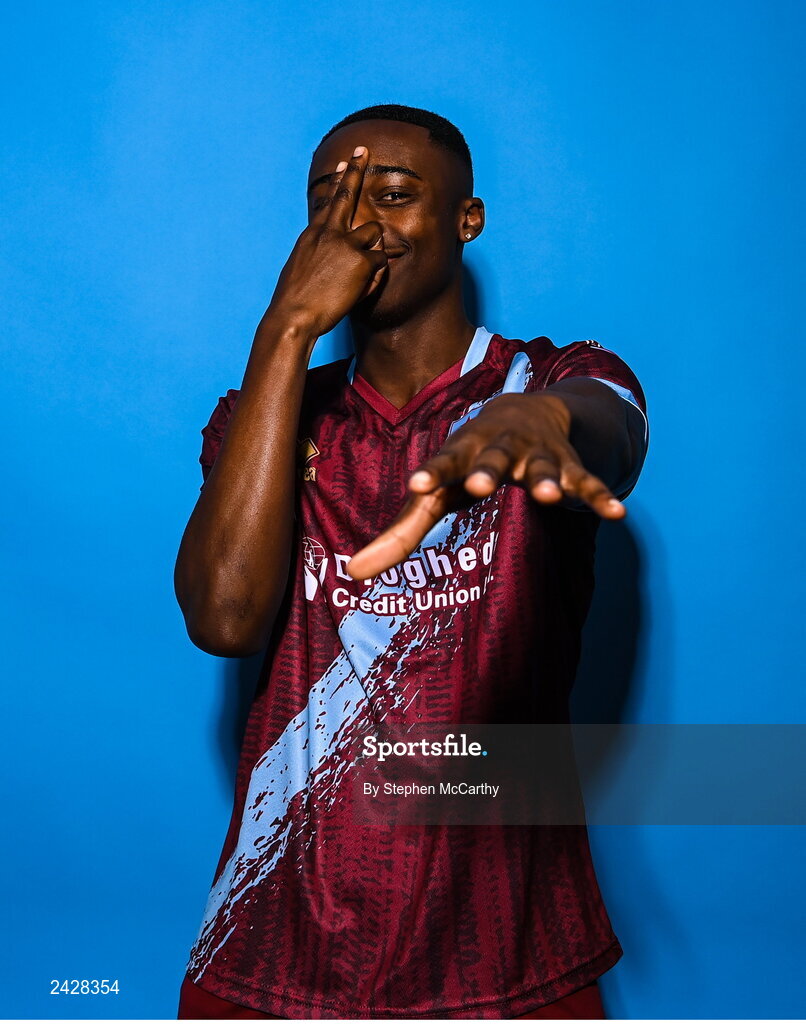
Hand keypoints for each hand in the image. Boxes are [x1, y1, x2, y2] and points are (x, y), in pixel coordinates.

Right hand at [266, 146, 387, 336]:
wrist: (293, 317)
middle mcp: (328, 233)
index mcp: (312, 235)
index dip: (340, 179)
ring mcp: (346, 244)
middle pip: (349, 195)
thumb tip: (327, 254)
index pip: (329, 200)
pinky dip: (375, 277)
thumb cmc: (294, 302)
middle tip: (363, 150)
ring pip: (375, 231)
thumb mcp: (301, 270)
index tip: (345, 160)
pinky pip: (380, 262)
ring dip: (374, 249)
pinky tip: (360, 290)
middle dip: (356, 171)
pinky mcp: (361, 261)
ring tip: (360, 273)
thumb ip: (317, 255)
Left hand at [346, 392, 625, 579]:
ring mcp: (537, 455)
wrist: (526, 410)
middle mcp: (499, 449)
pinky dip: (599, 496)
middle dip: (488, 470)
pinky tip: (617, 513)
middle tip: (480, 484)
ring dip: (547, 479)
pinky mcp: (569, 464)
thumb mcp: (438, 491)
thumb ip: (400, 532)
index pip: (442, 465)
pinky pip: (586, 481)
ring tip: (550, 496)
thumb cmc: (468, 463)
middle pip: (493, 459)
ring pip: (544, 466)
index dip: (431, 475)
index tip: (417, 485)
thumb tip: (352, 573)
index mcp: (462, 454)